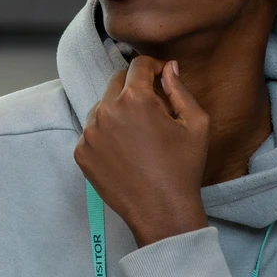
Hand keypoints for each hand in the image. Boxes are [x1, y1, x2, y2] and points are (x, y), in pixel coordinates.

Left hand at [74, 56, 210, 246]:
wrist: (162, 210)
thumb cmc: (183, 168)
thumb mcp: (196, 124)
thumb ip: (180, 89)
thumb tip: (169, 67)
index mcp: (134, 99)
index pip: (138, 65)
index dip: (153, 67)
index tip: (161, 76)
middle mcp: (105, 111)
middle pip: (117, 82)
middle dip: (135, 88)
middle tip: (152, 110)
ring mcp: (89, 133)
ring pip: (102, 107)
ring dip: (119, 112)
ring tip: (139, 136)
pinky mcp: (80, 152)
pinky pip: (92, 132)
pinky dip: (106, 134)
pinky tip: (125, 151)